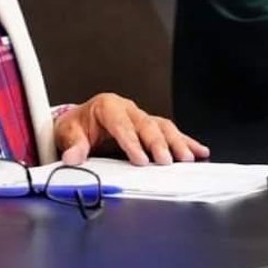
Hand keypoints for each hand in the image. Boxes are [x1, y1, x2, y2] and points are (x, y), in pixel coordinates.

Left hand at [54, 92, 209, 165]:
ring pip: (163, 127)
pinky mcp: (150, 127)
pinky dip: (186, 141)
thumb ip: (73, 145)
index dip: (131, 142)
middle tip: (164, 161)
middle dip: (157, 143)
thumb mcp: (68, 133)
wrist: (80, 122)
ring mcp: (141, 117)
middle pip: (146, 124)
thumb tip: (74, 156)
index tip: (139, 159)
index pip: (121, 125)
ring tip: (186, 158)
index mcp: (107, 106)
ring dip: (176, 142)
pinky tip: (199, 151)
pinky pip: (170, 132)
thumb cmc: (77, 126)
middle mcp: (128, 109)